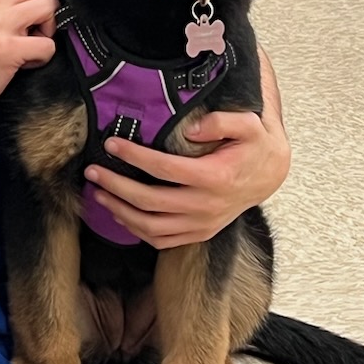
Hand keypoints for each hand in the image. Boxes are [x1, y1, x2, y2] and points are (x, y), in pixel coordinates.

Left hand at [82, 51, 290, 248]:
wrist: (271, 174)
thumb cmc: (255, 145)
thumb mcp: (248, 124)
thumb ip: (221, 121)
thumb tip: (190, 129)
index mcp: (214, 177)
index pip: (164, 169)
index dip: (135, 156)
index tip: (112, 144)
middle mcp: (206, 206)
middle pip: (150, 201)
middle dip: (116, 186)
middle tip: (93, 172)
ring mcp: (202, 224)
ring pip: (152, 227)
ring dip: (120, 212)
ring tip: (99, 194)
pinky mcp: (200, 233)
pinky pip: (162, 241)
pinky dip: (137, 231)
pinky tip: (120, 215)